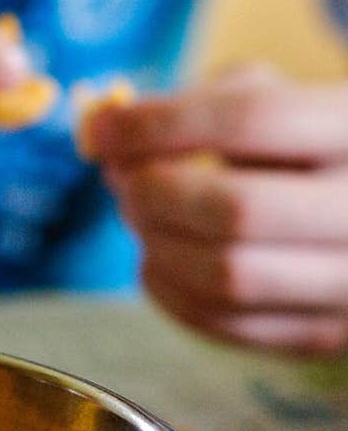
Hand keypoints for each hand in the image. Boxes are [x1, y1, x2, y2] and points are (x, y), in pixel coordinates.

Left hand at [85, 66, 347, 355]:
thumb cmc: (300, 145)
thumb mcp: (271, 96)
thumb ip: (194, 104)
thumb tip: (105, 132)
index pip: (252, 121)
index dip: (163, 125)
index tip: (105, 131)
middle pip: (237, 208)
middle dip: (153, 193)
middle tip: (122, 180)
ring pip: (228, 277)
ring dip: (156, 244)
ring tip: (138, 217)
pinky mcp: (327, 334)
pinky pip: (229, 325)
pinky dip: (169, 292)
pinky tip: (156, 260)